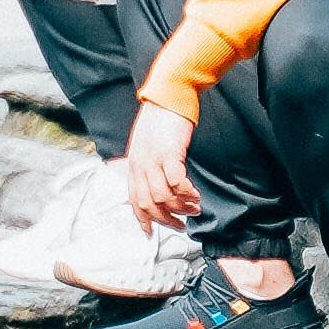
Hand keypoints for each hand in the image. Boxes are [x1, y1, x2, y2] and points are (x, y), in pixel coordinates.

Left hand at [123, 98, 198, 231]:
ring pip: (163, 197)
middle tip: (182, 224)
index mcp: (133, 165)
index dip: (143, 220)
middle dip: (166, 219)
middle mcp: (140, 165)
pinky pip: (177, 182)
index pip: (134, 200)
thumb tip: (155, 184)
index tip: (152, 233)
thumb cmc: (160, 119)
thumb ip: (146, 164)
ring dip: (180, 207)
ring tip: (194, 208)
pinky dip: (186, 192)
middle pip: (149, 204)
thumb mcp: (144, 144)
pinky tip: (195, 194)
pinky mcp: (169, 153)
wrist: (169, 95)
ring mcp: (153, 160)